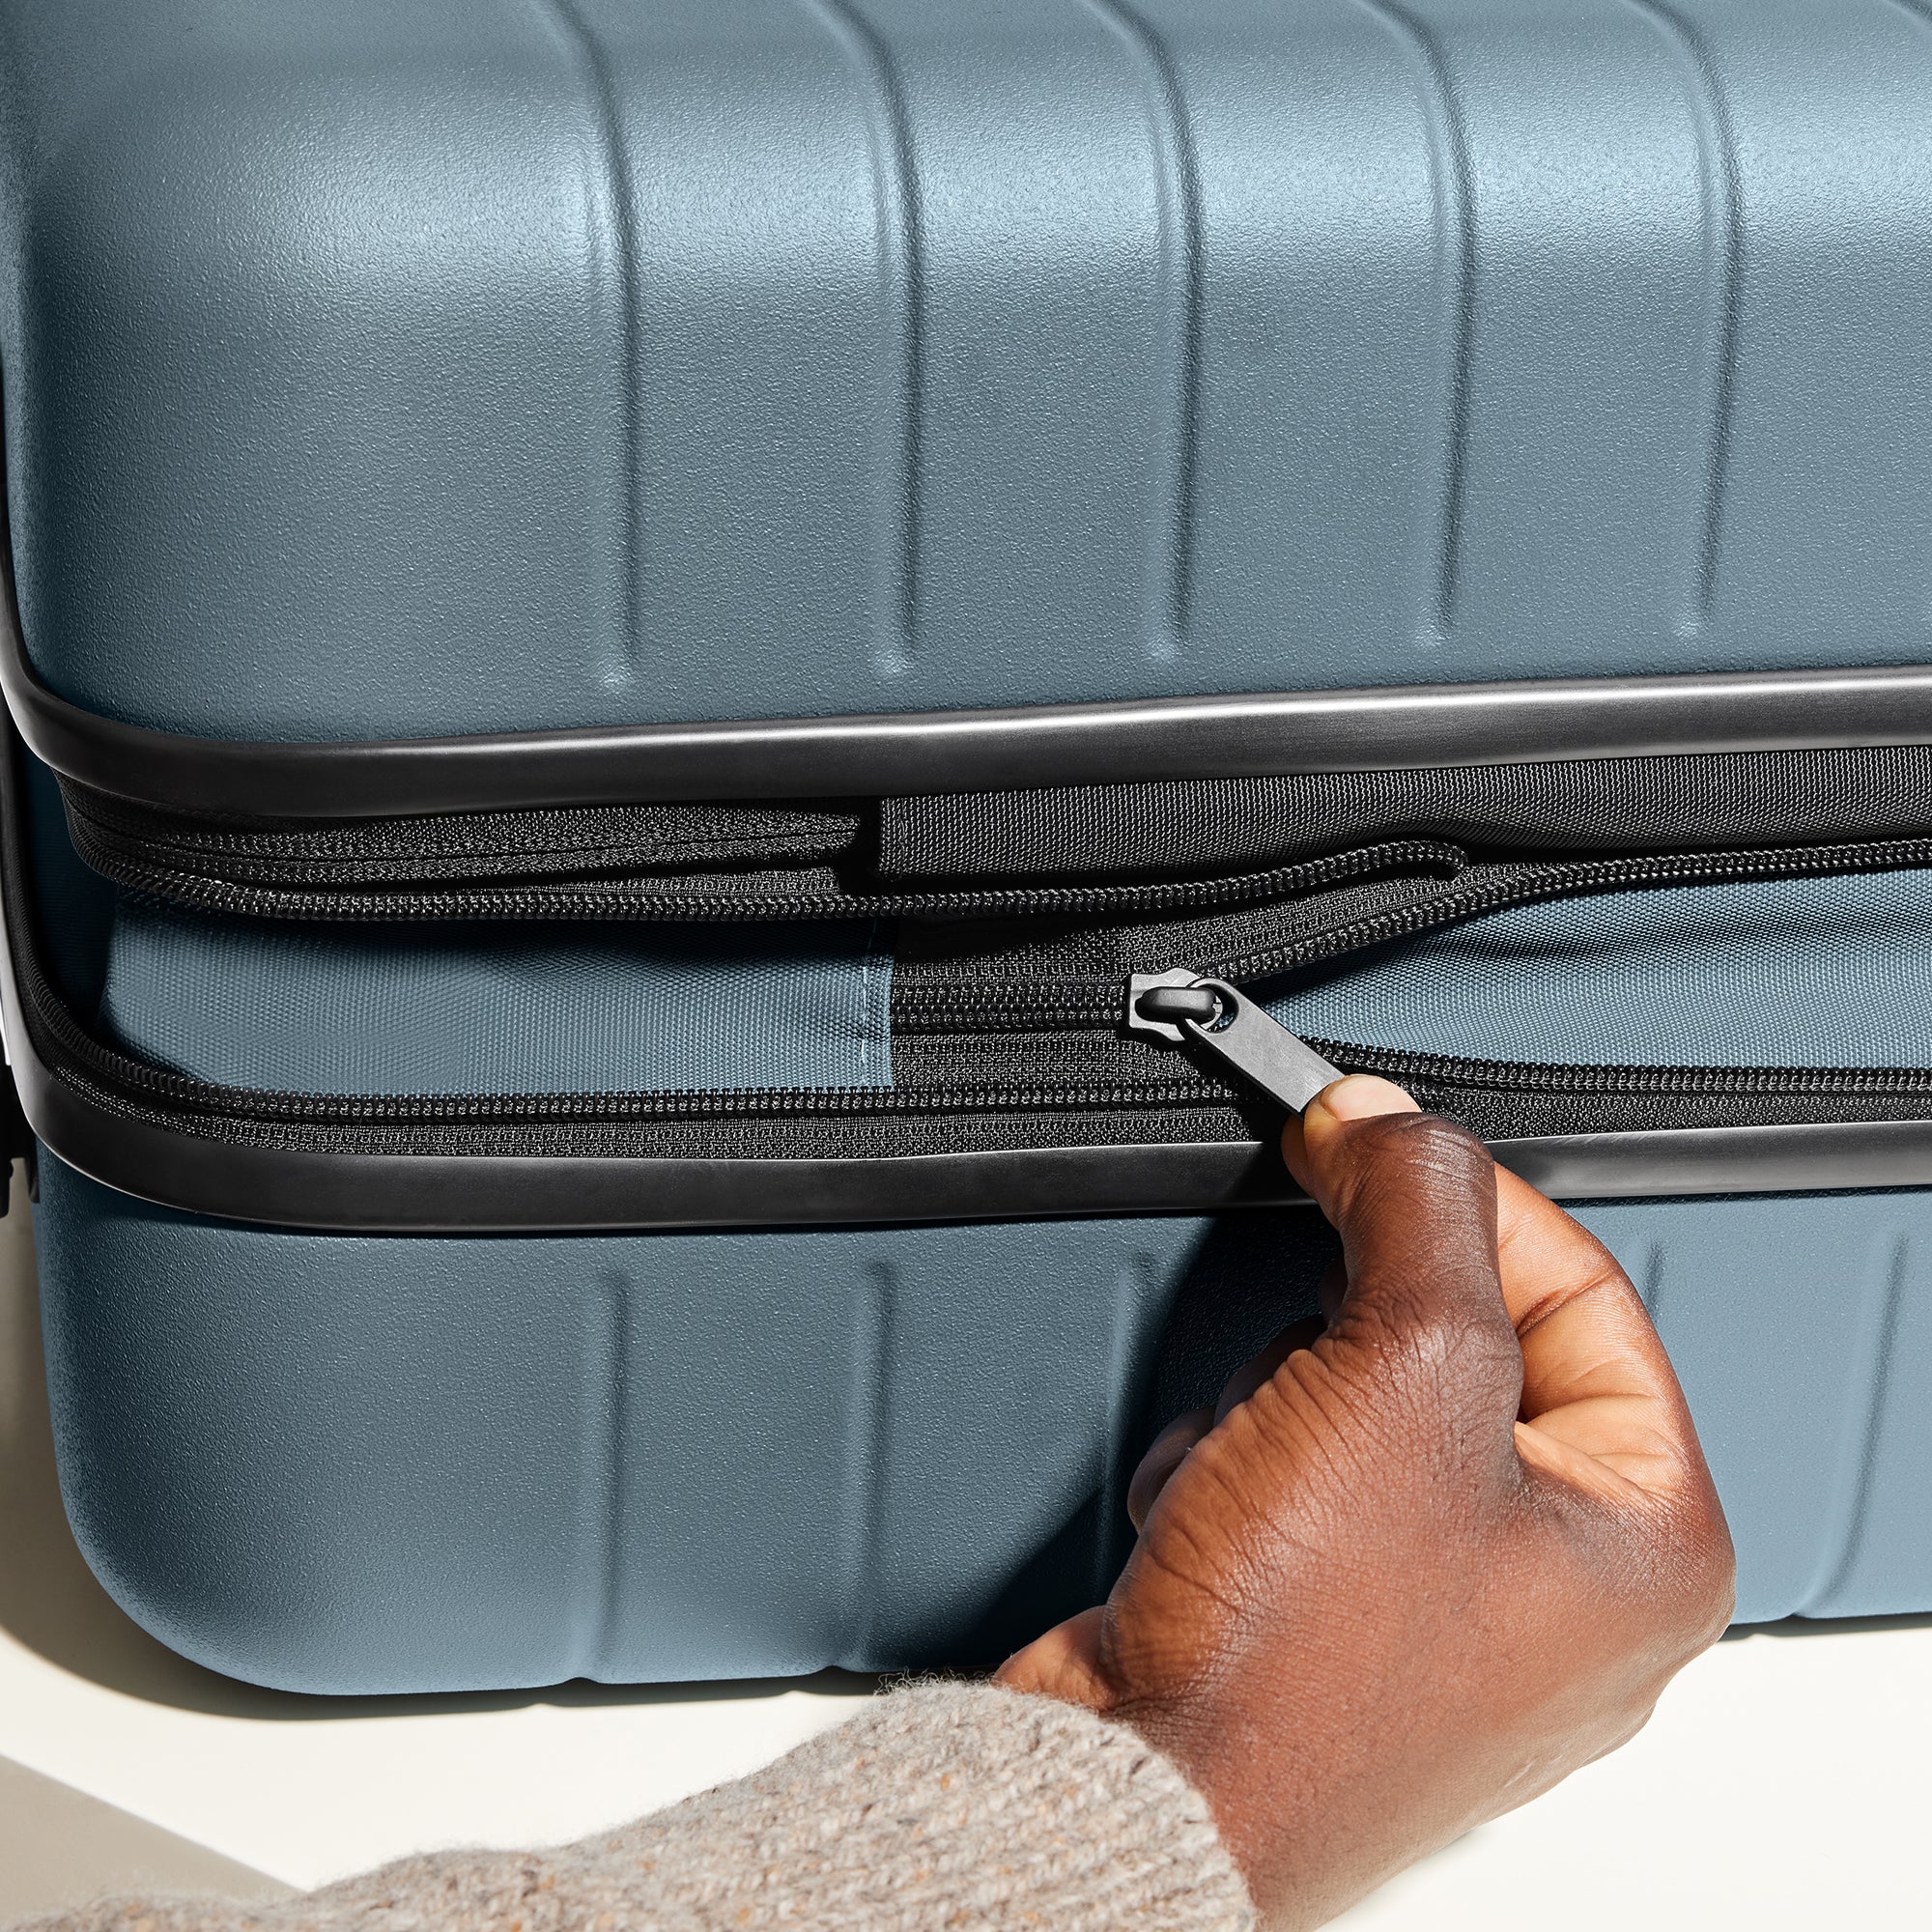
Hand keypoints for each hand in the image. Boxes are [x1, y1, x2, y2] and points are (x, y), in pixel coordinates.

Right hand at [996, 1076, 1733, 1927]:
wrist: (1140, 1787)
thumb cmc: (1298, 1658)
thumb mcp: (1399, 1369)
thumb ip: (1416, 1205)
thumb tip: (1392, 1124)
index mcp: (1644, 1541)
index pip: (1579, 1285)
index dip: (1461, 1198)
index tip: (1366, 1139)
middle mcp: (1558, 1587)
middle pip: (1455, 1338)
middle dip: (1341, 1335)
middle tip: (1309, 1374)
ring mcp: (1441, 1609)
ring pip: (1356, 1394)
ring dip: (1272, 1401)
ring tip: (1251, 1473)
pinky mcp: (1334, 1617)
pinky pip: (1294, 1468)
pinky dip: (1234, 1463)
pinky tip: (1217, 1520)